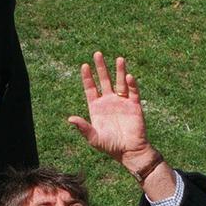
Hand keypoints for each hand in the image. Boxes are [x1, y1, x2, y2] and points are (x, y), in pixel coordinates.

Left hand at [68, 52, 152, 167]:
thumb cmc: (110, 146)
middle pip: (104, 80)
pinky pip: (133, 92)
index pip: (91, 88)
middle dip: (101, 67)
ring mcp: (122, 102)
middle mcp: (109, 102)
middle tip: (97, 53)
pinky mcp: (134, 105)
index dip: (88, 77)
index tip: (84, 65)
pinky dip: (131, 84)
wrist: (129, 151)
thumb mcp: (93, 138)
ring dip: (119, 71)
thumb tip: (70, 118)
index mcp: (97, 108)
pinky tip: (128, 76)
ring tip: (119, 59)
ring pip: (120, 83)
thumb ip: (83, 128)